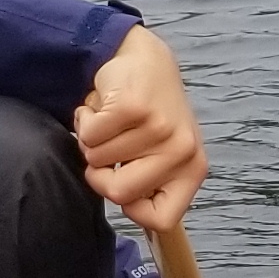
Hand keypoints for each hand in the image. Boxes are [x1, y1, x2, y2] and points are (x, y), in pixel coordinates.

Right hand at [74, 24, 205, 234]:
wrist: (142, 57)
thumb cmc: (149, 113)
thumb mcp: (162, 154)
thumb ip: (151, 184)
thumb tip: (128, 208)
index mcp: (193, 169)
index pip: (161, 220)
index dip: (131, 209)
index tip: (123, 184)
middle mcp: (183, 151)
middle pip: (119, 194)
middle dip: (99, 174)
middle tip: (107, 149)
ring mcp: (160, 128)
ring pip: (98, 160)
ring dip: (93, 140)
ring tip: (110, 120)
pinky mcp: (134, 107)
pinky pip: (90, 134)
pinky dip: (85, 120)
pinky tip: (101, 106)